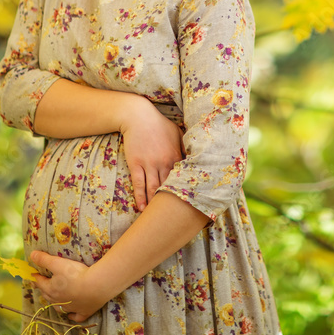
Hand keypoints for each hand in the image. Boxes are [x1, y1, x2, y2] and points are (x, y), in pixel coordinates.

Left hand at [29, 250, 107, 321]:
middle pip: (48, 295)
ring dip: (55, 303)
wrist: (96, 286)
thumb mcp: (58, 263)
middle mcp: (59, 301)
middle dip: (44, 289)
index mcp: (51, 289)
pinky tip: (71, 315)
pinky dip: (72, 316)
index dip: (36, 277)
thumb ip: (44, 259)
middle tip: (42, 284)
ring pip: (59, 307)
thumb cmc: (76, 274)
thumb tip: (32, 255)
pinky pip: (76, 316)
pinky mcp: (84, 311)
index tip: (33, 273)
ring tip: (54, 299)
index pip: (40, 282)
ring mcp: (71, 308)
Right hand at [118, 96, 183, 211]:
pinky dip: (140, 197)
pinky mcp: (136, 164)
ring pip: (154, 188)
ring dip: (155, 204)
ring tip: (157, 218)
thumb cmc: (159, 124)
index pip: (182, 179)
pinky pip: (138, 184)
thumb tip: (197, 157)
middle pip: (169, 187)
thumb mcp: (178, 133)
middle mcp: (164, 162)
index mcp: (176, 156)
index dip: (185, 193)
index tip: (189, 206)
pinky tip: (142, 208)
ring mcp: (149, 164)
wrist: (138, 116)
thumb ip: (186, 147)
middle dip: (172, 203)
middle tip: (175, 218)